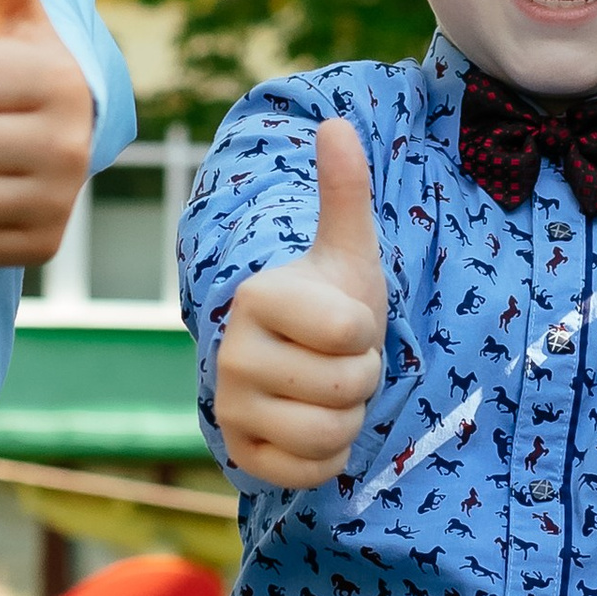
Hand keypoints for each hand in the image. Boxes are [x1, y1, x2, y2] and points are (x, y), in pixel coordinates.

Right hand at [215, 120, 389, 488]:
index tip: (344, 322)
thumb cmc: (330, 302)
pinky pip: (312, 470)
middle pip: (346, 386)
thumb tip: (338, 125)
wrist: (301, 362)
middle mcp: (232, 352)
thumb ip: (345, 192)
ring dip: (349, 415)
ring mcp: (231, 406)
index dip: (365, 331)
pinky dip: (331, 455)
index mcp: (258, 296)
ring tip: (329, 390)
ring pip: (330, 432)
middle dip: (362, 377)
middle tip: (340, 360)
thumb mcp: (347, 250)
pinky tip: (315, 424)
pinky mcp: (240, 454)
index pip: (349, 331)